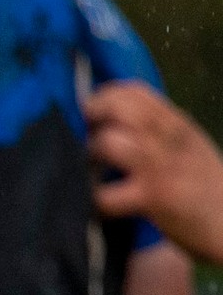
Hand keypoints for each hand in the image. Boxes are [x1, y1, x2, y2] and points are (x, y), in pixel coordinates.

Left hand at [87, 81, 222, 265]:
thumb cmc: (206, 187)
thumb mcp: (189, 147)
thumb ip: (159, 132)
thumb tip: (115, 121)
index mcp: (178, 124)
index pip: (136, 92)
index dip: (105, 95)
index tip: (92, 110)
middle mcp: (169, 139)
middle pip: (119, 109)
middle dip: (94, 118)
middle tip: (89, 134)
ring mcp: (160, 167)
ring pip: (109, 143)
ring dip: (93, 155)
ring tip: (95, 169)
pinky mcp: (152, 198)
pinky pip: (107, 194)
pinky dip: (97, 198)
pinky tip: (103, 202)